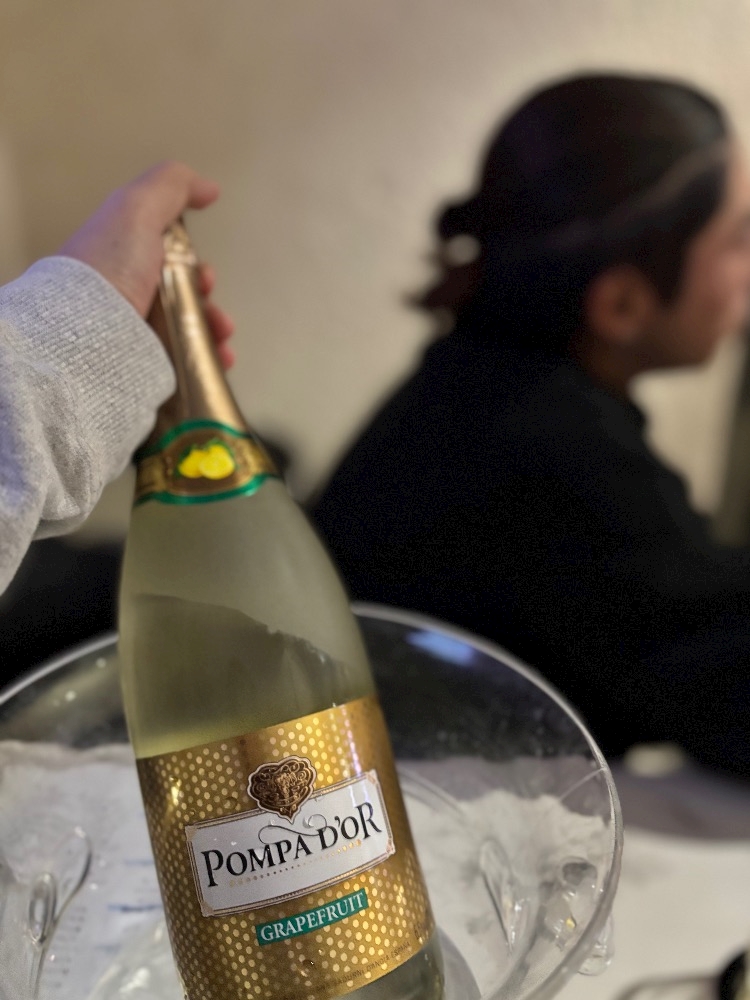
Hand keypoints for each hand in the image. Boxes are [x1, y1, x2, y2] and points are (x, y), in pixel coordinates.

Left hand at [58, 161, 234, 367]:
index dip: (195, 264)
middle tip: (212, 307)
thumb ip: (171, 188)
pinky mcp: (143, 367)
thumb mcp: (136, 209)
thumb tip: (209, 188)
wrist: (82, 336)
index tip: (204, 273)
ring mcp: (134, 336)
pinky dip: (209, 360)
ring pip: (188, 332)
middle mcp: (127, 297)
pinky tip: (220, 359)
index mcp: (123, 260)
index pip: (168, 261)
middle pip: (183, 298)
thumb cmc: (110, 267)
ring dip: (215, 332)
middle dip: (209, 301)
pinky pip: (185, 362)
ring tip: (222, 339)